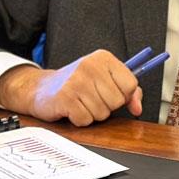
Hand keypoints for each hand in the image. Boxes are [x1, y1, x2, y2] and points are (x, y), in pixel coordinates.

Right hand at [0, 49, 142, 126]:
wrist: (41, 88)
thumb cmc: (78, 85)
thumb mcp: (105, 81)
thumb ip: (129, 92)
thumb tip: (137, 108)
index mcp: (104, 58)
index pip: (131, 85)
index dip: (124, 96)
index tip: (111, 93)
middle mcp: (90, 66)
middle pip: (117, 101)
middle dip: (107, 106)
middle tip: (91, 98)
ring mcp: (76, 81)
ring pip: (102, 113)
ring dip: (92, 114)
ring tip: (81, 103)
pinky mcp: (65, 97)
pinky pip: (85, 120)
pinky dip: (80, 120)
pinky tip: (72, 109)